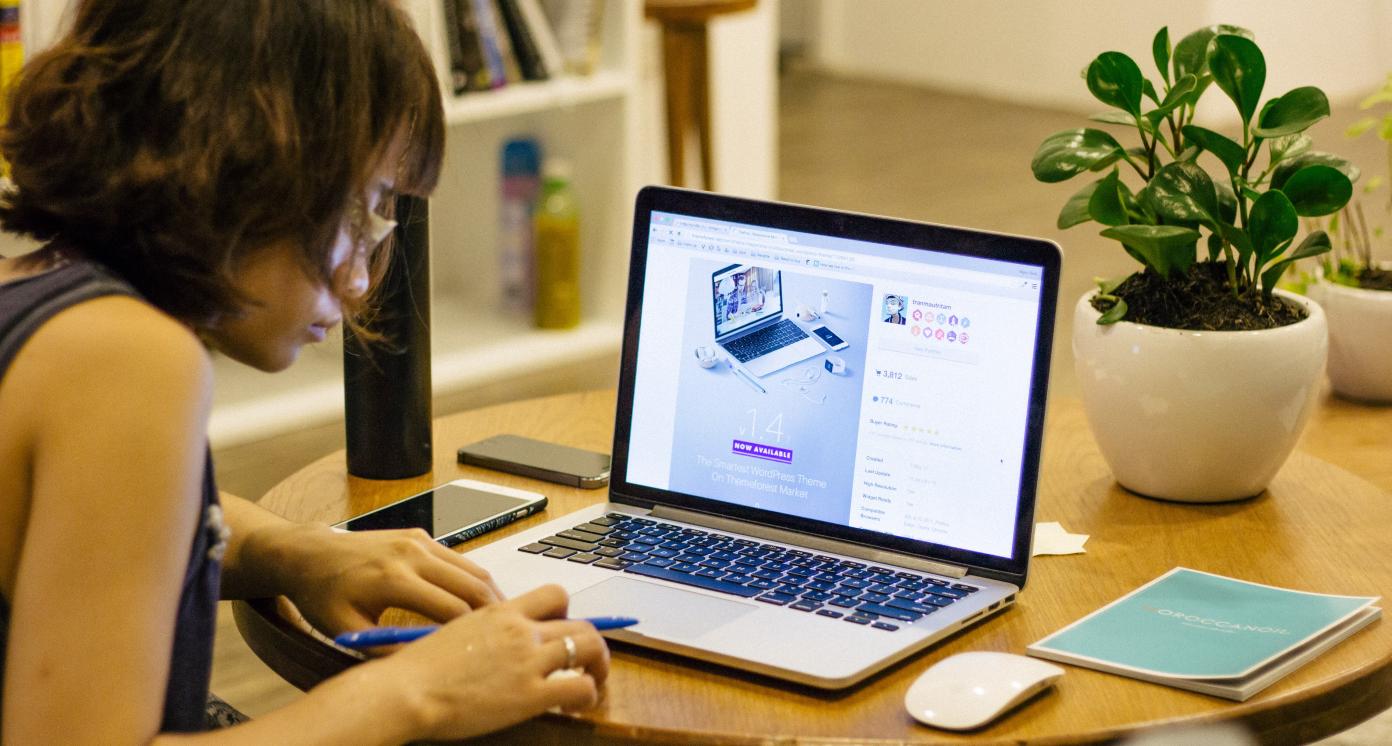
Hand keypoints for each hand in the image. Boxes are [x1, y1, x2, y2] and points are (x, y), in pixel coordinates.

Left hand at [270, 524, 504, 636]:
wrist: (311, 554)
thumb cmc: (324, 594)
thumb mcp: (348, 630)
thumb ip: (387, 648)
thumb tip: (425, 663)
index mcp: (393, 579)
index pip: (451, 609)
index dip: (471, 634)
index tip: (481, 651)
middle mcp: (411, 554)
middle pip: (472, 585)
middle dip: (493, 612)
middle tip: (507, 635)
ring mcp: (418, 540)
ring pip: (472, 569)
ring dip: (489, 594)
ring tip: (498, 620)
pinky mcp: (420, 535)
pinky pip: (458, 559)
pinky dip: (473, 580)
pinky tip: (476, 600)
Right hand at [375, 584, 610, 740]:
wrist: (405, 690)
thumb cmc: (417, 669)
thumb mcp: (455, 632)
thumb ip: (484, 631)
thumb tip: (494, 643)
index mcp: (501, 612)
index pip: (554, 594)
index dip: (568, 612)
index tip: (564, 629)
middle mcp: (520, 630)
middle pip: (580, 623)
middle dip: (591, 643)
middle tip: (587, 662)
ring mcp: (528, 660)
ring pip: (590, 648)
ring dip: (599, 666)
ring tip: (592, 682)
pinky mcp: (530, 694)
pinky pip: (581, 687)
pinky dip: (588, 695)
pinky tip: (575, 707)